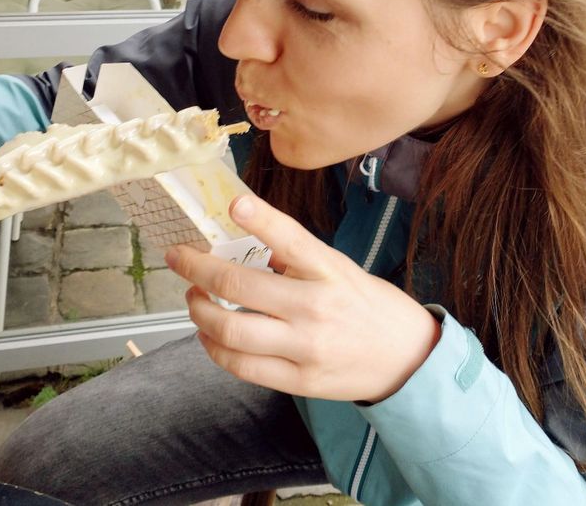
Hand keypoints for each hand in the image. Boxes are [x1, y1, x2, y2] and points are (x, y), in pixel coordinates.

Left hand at [165, 194, 440, 402]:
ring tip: (193, 297)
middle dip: (196, 269)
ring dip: (199, 311)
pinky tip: (209, 333)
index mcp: (329, 271)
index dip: (259, 218)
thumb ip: (295, 258)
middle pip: (240, 286)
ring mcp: (305, 348)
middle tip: (178, 257)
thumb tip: (243, 241)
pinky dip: (214, 346)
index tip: (234, 203)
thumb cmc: (367, 305)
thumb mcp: (339, 268)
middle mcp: (315, 307)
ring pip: (231, 330)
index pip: (291, 238)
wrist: (407, 359)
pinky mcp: (298, 381)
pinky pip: (240, 365)